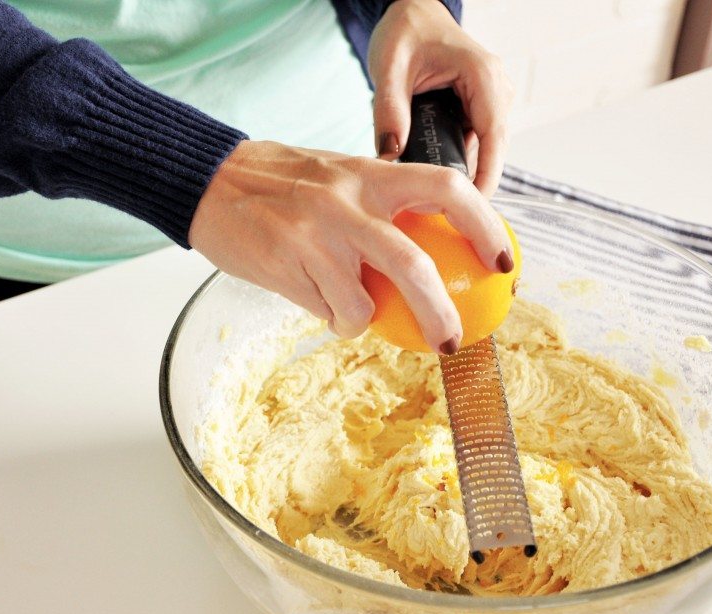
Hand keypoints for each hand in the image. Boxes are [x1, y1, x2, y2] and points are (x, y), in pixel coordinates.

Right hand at [188, 140, 512, 352]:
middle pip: (412, 265)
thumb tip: (428, 256)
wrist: (208, 181)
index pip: (445, 188)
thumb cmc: (280, 181)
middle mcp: (344, 203)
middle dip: (439, 312)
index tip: (503, 262)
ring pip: (360, 305)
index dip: (484, 226)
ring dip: (360, 320)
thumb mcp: (338, 176)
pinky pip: (325, 312)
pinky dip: (330, 317)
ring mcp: (312, 237)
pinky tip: (314, 300)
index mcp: (367, 173)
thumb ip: (379, 205)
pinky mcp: (284, 267)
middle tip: (451, 341)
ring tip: (348, 311)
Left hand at [368, 0, 513, 195]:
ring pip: (481, 152)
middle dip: (467, 183)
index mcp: (482, 75)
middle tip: (433, 213)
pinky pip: (469, 146)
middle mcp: (495, 90)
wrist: (412, 14)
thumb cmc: (405, 31)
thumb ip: (388, 110)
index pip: (494, 137)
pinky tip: (428, 181)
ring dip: (458, 175)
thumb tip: (389, 155)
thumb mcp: (389, 67)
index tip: (473, 207)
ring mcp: (489, 102)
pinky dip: (450, 162)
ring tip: (425, 200)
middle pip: (491, 151)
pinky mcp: (477, 112)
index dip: (487, 176)